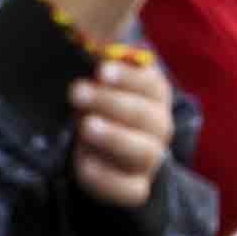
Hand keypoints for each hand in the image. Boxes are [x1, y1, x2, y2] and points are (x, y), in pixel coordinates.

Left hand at [72, 42, 174, 207]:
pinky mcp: (135, 189)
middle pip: (147, 116)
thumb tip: (83, 46)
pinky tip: (84, 162)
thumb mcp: (101, 87)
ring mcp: (150, 161)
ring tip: (85, 126)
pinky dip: (107, 177)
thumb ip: (98, 71)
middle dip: (111, 103)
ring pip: (143, 151)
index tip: (101, 69)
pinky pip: (129, 189)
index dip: (128, 77)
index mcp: (154, 97)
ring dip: (114, 137)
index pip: (152, 85)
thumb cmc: (100, 109)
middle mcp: (159, 128)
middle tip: (77, 92)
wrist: (106, 159)